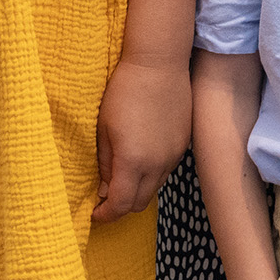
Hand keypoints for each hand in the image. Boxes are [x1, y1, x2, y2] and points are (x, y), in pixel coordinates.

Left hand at [96, 57, 191, 220]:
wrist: (158, 64)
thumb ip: (105, 163)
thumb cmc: (124, 91)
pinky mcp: (184, 143)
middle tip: (106, 198)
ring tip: (124, 177)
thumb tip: (104, 188)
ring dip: (138, 190)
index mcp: (133, 162)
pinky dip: (152, 173)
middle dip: (121, 207)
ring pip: (155, 187)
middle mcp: (158, 164)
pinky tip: (142, 158)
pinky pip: (167, 170)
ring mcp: (174, 154)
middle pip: (140, 203)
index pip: (120, 205)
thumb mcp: (104, 128)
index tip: (95, 213)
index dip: (106, 215)